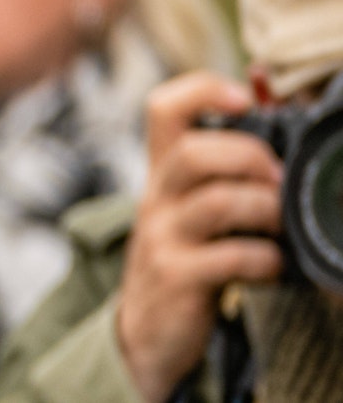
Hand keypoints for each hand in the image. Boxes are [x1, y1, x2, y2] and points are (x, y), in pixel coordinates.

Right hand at [117, 73, 282, 401]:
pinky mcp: (177, 277)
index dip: (202, 90)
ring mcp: (163, 239)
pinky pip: (231, 258)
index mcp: (164, 174)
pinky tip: (271, 268)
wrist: (144, 333)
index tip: (243, 98)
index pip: (163, 110)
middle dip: (252, 159)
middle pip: (194, 152)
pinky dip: (265, 261)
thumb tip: (278, 107)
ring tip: (280, 227)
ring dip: (266, 210)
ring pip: (218, 202)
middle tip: (279, 183)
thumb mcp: (191, 209)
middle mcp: (157, 199)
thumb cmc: (184, 261)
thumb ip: (226, 170)